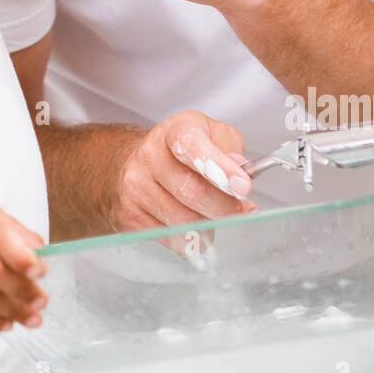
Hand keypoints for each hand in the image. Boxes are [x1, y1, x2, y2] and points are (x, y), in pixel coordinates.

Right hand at [104, 110, 256, 233]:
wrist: (136, 164)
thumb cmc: (182, 152)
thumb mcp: (211, 134)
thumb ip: (230, 148)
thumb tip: (240, 174)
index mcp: (173, 131)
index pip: (192, 146)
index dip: (219, 167)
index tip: (243, 186)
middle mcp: (149, 156)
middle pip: (192, 192)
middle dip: (225, 207)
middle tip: (241, 208)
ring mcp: (135, 187)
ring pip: (185, 223)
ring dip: (209, 224)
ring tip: (210, 212)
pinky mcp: (130, 217)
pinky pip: (174, 241)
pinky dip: (193, 239)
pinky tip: (192, 224)